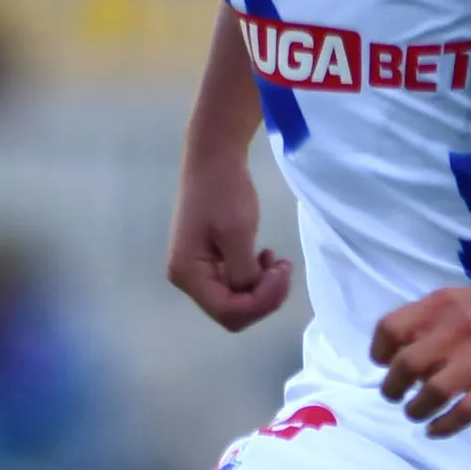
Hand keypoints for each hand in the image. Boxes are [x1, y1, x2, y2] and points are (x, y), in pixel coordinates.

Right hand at [166, 172, 295, 331]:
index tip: (282, 272)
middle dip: (262, 297)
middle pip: (231, 310)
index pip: (228, 311)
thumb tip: (251, 293)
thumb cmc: (224, 191)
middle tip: (284, 268)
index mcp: (187, 274)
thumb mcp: (238, 232)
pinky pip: (234, 282)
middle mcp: (187, 278)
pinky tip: (266, 257)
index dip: (261, 302)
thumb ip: (244, 272)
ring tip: (277, 261)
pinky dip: (254, 276)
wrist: (214, 158)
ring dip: (261, 287)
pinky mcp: (208, 260)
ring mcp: (196, 270)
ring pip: (235, 299)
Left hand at [370, 281, 470, 438]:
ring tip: (414, 412)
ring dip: (415, 409)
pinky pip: (465, 412)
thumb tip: (392, 358)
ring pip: (433, 392)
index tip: (383, 364)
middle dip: (392, 387)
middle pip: (407, 364)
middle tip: (394, 395)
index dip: (379, 350)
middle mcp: (456, 330)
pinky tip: (434, 429)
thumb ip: (425, 323)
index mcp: (440, 306)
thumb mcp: (455, 302)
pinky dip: (444, 426)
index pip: (391, 328)